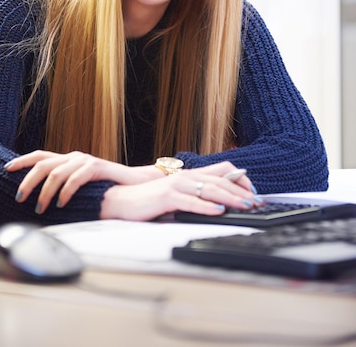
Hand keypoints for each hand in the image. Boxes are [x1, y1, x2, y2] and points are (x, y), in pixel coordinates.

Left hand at [4, 150, 158, 213]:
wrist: (134, 185)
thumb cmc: (106, 189)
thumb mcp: (80, 188)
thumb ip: (63, 189)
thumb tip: (39, 204)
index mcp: (68, 160)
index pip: (39, 155)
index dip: (22, 161)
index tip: (6, 169)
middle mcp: (74, 157)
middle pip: (43, 163)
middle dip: (27, 180)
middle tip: (18, 198)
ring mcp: (86, 161)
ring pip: (56, 172)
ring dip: (45, 192)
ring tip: (39, 208)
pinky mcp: (97, 167)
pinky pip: (76, 179)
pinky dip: (65, 192)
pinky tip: (61, 204)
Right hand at [100, 161, 262, 220]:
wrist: (122, 200)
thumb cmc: (149, 201)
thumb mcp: (177, 194)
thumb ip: (195, 194)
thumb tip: (221, 202)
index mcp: (190, 174)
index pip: (223, 169)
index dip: (241, 179)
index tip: (254, 193)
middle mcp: (185, 176)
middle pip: (220, 180)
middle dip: (242, 191)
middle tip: (257, 202)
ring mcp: (176, 185)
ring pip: (209, 189)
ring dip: (230, 198)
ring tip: (245, 205)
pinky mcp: (167, 197)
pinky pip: (191, 202)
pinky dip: (206, 207)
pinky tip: (218, 211)